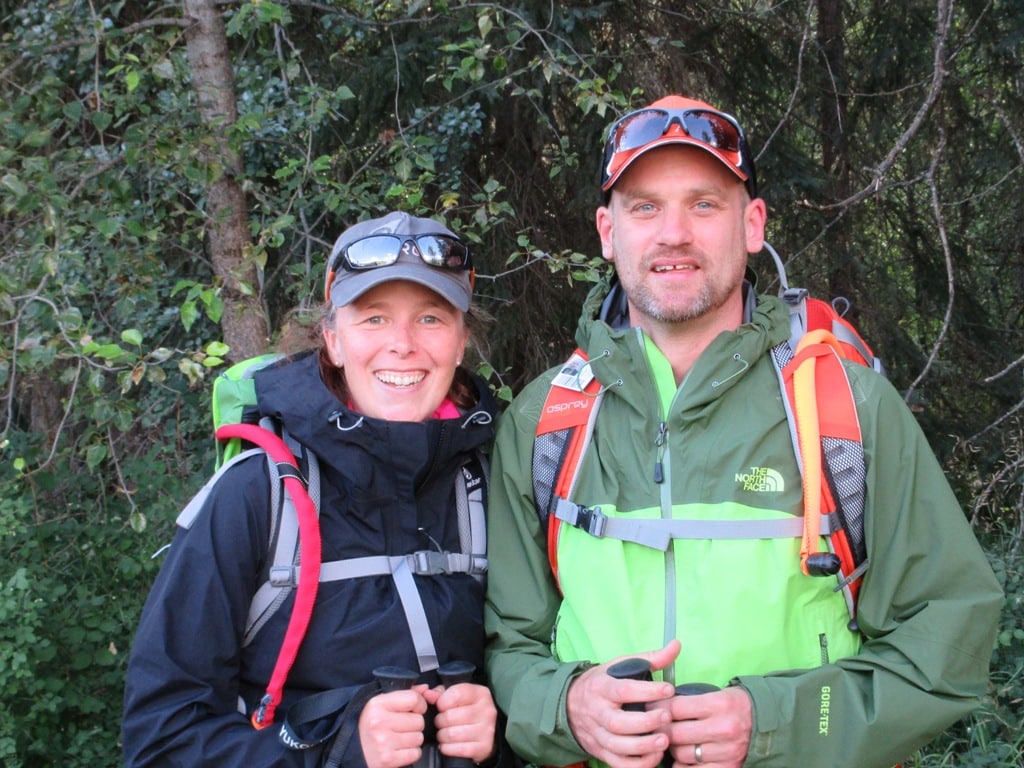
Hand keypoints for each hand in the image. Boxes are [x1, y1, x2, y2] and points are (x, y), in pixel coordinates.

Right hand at [359, 685, 429, 767]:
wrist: (352, 751)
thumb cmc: (368, 725)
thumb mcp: (380, 704)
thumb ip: (404, 694)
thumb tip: (426, 689)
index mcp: (377, 704)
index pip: (413, 699)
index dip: (419, 704)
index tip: (414, 709)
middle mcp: (379, 722)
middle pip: (419, 721)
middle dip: (414, 724)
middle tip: (402, 727)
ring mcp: (383, 742)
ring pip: (418, 738)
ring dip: (413, 739)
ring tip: (399, 738)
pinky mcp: (387, 760)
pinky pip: (415, 753)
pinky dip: (410, 753)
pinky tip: (399, 749)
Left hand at [430, 681, 497, 763]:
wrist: (485, 732)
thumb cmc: (467, 711)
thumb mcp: (457, 697)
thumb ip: (440, 693)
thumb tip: (427, 695)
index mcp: (480, 694)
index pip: (456, 694)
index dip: (442, 702)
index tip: (441, 707)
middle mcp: (487, 711)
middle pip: (450, 716)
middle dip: (439, 721)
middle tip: (441, 723)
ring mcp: (487, 730)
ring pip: (451, 734)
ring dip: (442, 736)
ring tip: (443, 734)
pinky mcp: (484, 747)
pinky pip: (457, 749)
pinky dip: (447, 748)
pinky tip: (448, 744)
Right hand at [565, 641, 679, 767]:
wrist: (570, 704)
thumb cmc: (602, 683)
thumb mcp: (620, 665)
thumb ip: (650, 658)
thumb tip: (676, 645)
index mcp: (601, 687)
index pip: (623, 689)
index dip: (646, 690)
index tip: (668, 689)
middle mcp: (597, 712)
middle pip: (618, 722)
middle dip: (645, 722)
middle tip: (667, 716)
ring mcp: (598, 734)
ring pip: (618, 746)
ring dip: (643, 746)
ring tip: (664, 740)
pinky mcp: (601, 751)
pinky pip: (619, 763)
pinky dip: (638, 763)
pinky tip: (655, 755)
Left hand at [649, 685, 751, 767]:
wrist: (767, 724)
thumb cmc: (735, 706)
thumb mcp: (716, 694)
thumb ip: (690, 702)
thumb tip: (658, 708)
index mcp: (719, 705)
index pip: (676, 708)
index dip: (658, 708)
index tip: (650, 709)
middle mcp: (723, 729)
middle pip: (676, 733)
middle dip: (663, 730)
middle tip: (659, 727)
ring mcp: (726, 752)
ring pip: (682, 754)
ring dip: (674, 749)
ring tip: (674, 742)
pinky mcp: (728, 767)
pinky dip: (685, 765)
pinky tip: (685, 758)